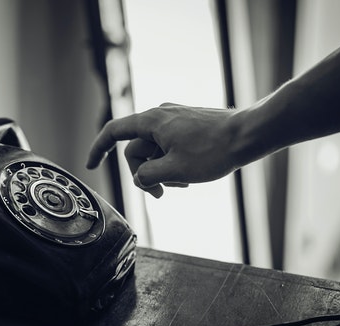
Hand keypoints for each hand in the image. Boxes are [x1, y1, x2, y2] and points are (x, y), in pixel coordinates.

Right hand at [86, 103, 239, 197]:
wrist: (249, 134)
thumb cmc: (214, 150)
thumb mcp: (175, 170)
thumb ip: (147, 177)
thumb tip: (140, 179)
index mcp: (151, 121)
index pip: (113, 132)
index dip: (98, 149)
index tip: (90, 165)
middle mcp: (160, 116)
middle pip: (136, 149)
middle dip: (144, 174)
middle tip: (162, 194)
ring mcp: (175, 119)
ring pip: (155, 150)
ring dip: (162, 170)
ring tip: (183, 182)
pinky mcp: (187, 125)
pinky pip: (169, 145)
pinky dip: (172, 162)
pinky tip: (190, 174)